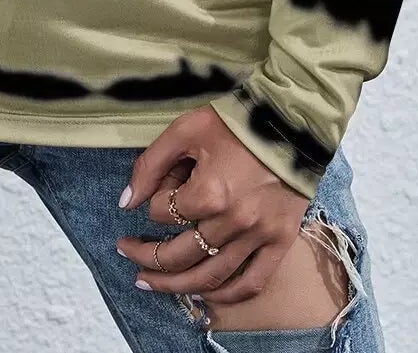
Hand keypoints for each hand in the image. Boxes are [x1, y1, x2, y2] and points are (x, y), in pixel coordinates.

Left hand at [114, 104, 308, 307]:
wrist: (291, 121)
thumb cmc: (235, 122)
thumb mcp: (185, 130)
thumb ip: (151, 164)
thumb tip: (126, 202)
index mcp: (208, 193)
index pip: (162, 212)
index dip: (152, 202)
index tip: (160, 190)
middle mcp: (232, 223)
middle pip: (178, 255)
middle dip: (146, 255)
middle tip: (126, 251)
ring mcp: (258, 236)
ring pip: (209, 278)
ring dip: (174, 285)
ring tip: (149, 282)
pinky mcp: (280, 242)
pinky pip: (251, 284)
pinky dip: (226, 297)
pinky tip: (203, 296)